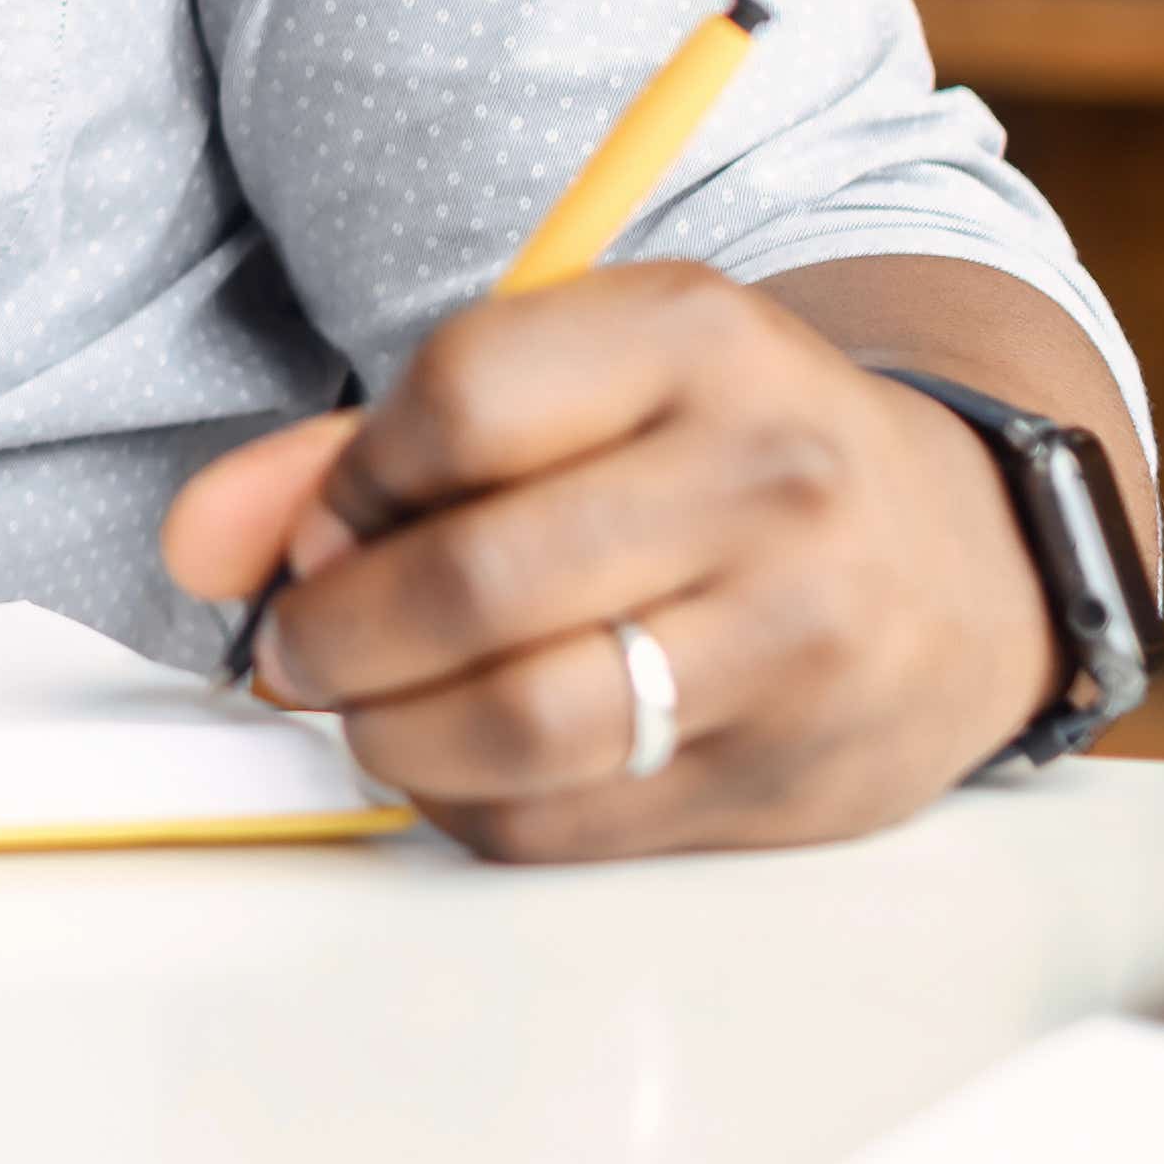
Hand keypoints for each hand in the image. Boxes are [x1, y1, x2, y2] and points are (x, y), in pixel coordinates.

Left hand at [154, 264, 1057, 857]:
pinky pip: (564, 823)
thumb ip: (366, 446)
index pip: (455, 404)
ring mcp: (796, 643)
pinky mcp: (792, 780)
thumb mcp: (578, 380)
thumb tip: (198, 545)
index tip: (326, 519)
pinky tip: (464, 757)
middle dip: (334, 630)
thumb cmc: (720, 450)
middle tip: (297, 644)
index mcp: (699, 340)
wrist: (965, 554)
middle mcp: (766, 485)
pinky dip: (467, 803)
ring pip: (518, 724)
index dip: (346, 479)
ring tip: (369, 705)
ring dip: (387, 732)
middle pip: (474, 581)